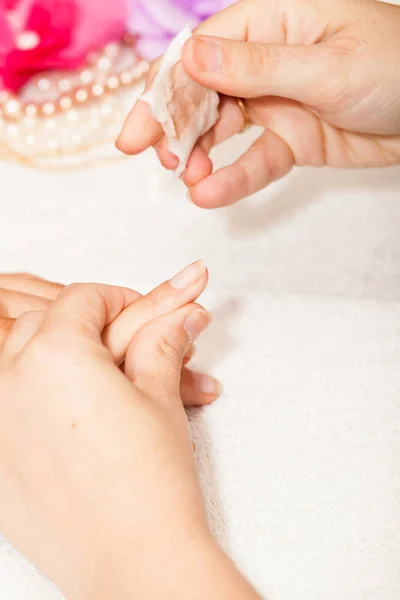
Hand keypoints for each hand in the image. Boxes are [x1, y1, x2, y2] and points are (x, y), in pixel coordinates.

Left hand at [0, 263, 257, 599]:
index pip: (83, 298)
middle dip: (83, 324)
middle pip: (43, 322)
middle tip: (122, 344)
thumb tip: (182, 314)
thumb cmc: (148, 485)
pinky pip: (3, 404)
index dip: (122, 299)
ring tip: (90, 372)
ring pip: (13, 357)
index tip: (144, 314)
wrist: (133, 560)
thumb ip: (162, 342)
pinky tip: (61, 409)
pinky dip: (26, 394)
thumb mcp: (159, 397)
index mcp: (55, 353)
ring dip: (47, 353)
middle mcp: (9, 380)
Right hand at [117, 0, 399, 207]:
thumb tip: (191, 58)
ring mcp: (278, 101)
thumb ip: (258, 67)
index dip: (167, 89)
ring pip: (223, 128)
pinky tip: (211, 194)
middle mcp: (268, 60)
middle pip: (204, 90)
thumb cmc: (397, 69)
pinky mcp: (292, 139)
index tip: (141, 129)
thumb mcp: (326, 67)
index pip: (204, 52)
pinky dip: (233, 177)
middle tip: (158, 158)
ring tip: (188, 179)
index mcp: (273, 22)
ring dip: (201, 155)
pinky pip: (255, 159)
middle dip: (176, 124)